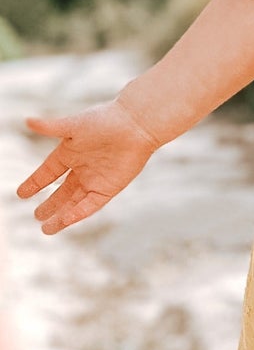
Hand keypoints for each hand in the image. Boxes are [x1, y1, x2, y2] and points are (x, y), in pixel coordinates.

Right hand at [14, 98, 161, 234]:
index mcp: (70, 153)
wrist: (137, 125)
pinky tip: (65, 221)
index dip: (35, 183)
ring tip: (46, 229)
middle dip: (51, 205)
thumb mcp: (74, 125)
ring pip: (75, 202)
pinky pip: (91, 204)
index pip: (48, 173)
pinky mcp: (110, 187)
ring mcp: (96, 179)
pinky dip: (78, 212)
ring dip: (61, 215)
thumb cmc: (106, 120)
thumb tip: (27, 121)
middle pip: (62, 192)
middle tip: (37, 217)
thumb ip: (50, 127)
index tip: (21, 194)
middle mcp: (82, 168)